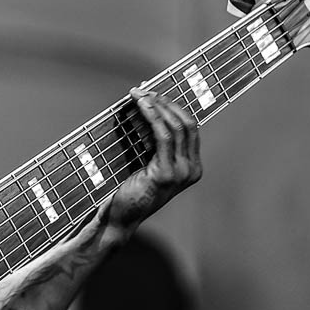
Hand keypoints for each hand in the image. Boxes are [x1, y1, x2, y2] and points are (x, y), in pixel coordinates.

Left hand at [109, 88, 201, 230]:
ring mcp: (181, 174)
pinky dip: (152, 117)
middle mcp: (191, 170)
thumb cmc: (128, 190)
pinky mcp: (166, 174)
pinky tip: (140, 106)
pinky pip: (162, 136)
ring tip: (138, 95)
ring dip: (156, 106)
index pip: (189, 128)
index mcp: (192, 167)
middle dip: (165, 103)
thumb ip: (153, 142)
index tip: (153, 93)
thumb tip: (148, 106)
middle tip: (144, 91)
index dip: (172, 107)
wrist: (118, 218)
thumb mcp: (146, 162)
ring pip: (175, 127)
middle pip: (186, 124)